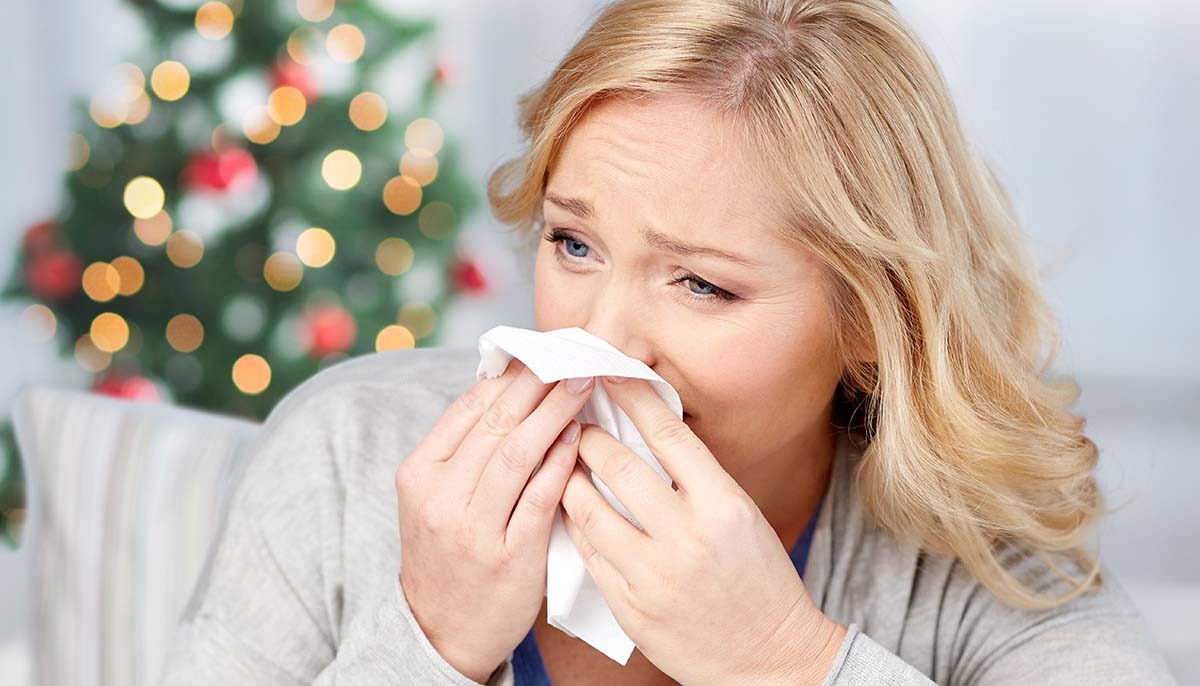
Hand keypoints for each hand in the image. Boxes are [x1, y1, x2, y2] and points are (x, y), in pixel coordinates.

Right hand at [394, 359, 595, 682]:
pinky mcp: (508, 556)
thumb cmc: (448, 553)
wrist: (440, 631)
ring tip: (583, 385)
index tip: (543, 353)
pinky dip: (561, 463)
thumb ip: (464, 449)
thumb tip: (509, 387)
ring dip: (555, 413)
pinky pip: (540, 498)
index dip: (511, 376)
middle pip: (496, 424)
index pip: (469, 408)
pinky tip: (580, 438)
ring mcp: (472, 528)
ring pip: (518, 453)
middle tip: (574, 357)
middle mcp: (440, 497)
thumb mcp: (435, 498)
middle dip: (539, 384)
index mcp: (419, 473)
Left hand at [559, 376, 845, 685]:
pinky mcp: (630, 608)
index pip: (667, 433)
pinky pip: (587, 554)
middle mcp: (687, 536)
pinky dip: (574, 526)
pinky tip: (570, 511)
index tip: (608, 373)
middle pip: (618, 467)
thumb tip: (645, 430)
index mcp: (723, 505)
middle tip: (576, 423)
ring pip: (588, 511)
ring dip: (569, 479)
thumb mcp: (741, 516)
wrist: (770, 659)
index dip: (632, 396)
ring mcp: (654, 575)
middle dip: (588, 437)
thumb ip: (696, 478)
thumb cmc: (758, 580)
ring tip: (564, 464)